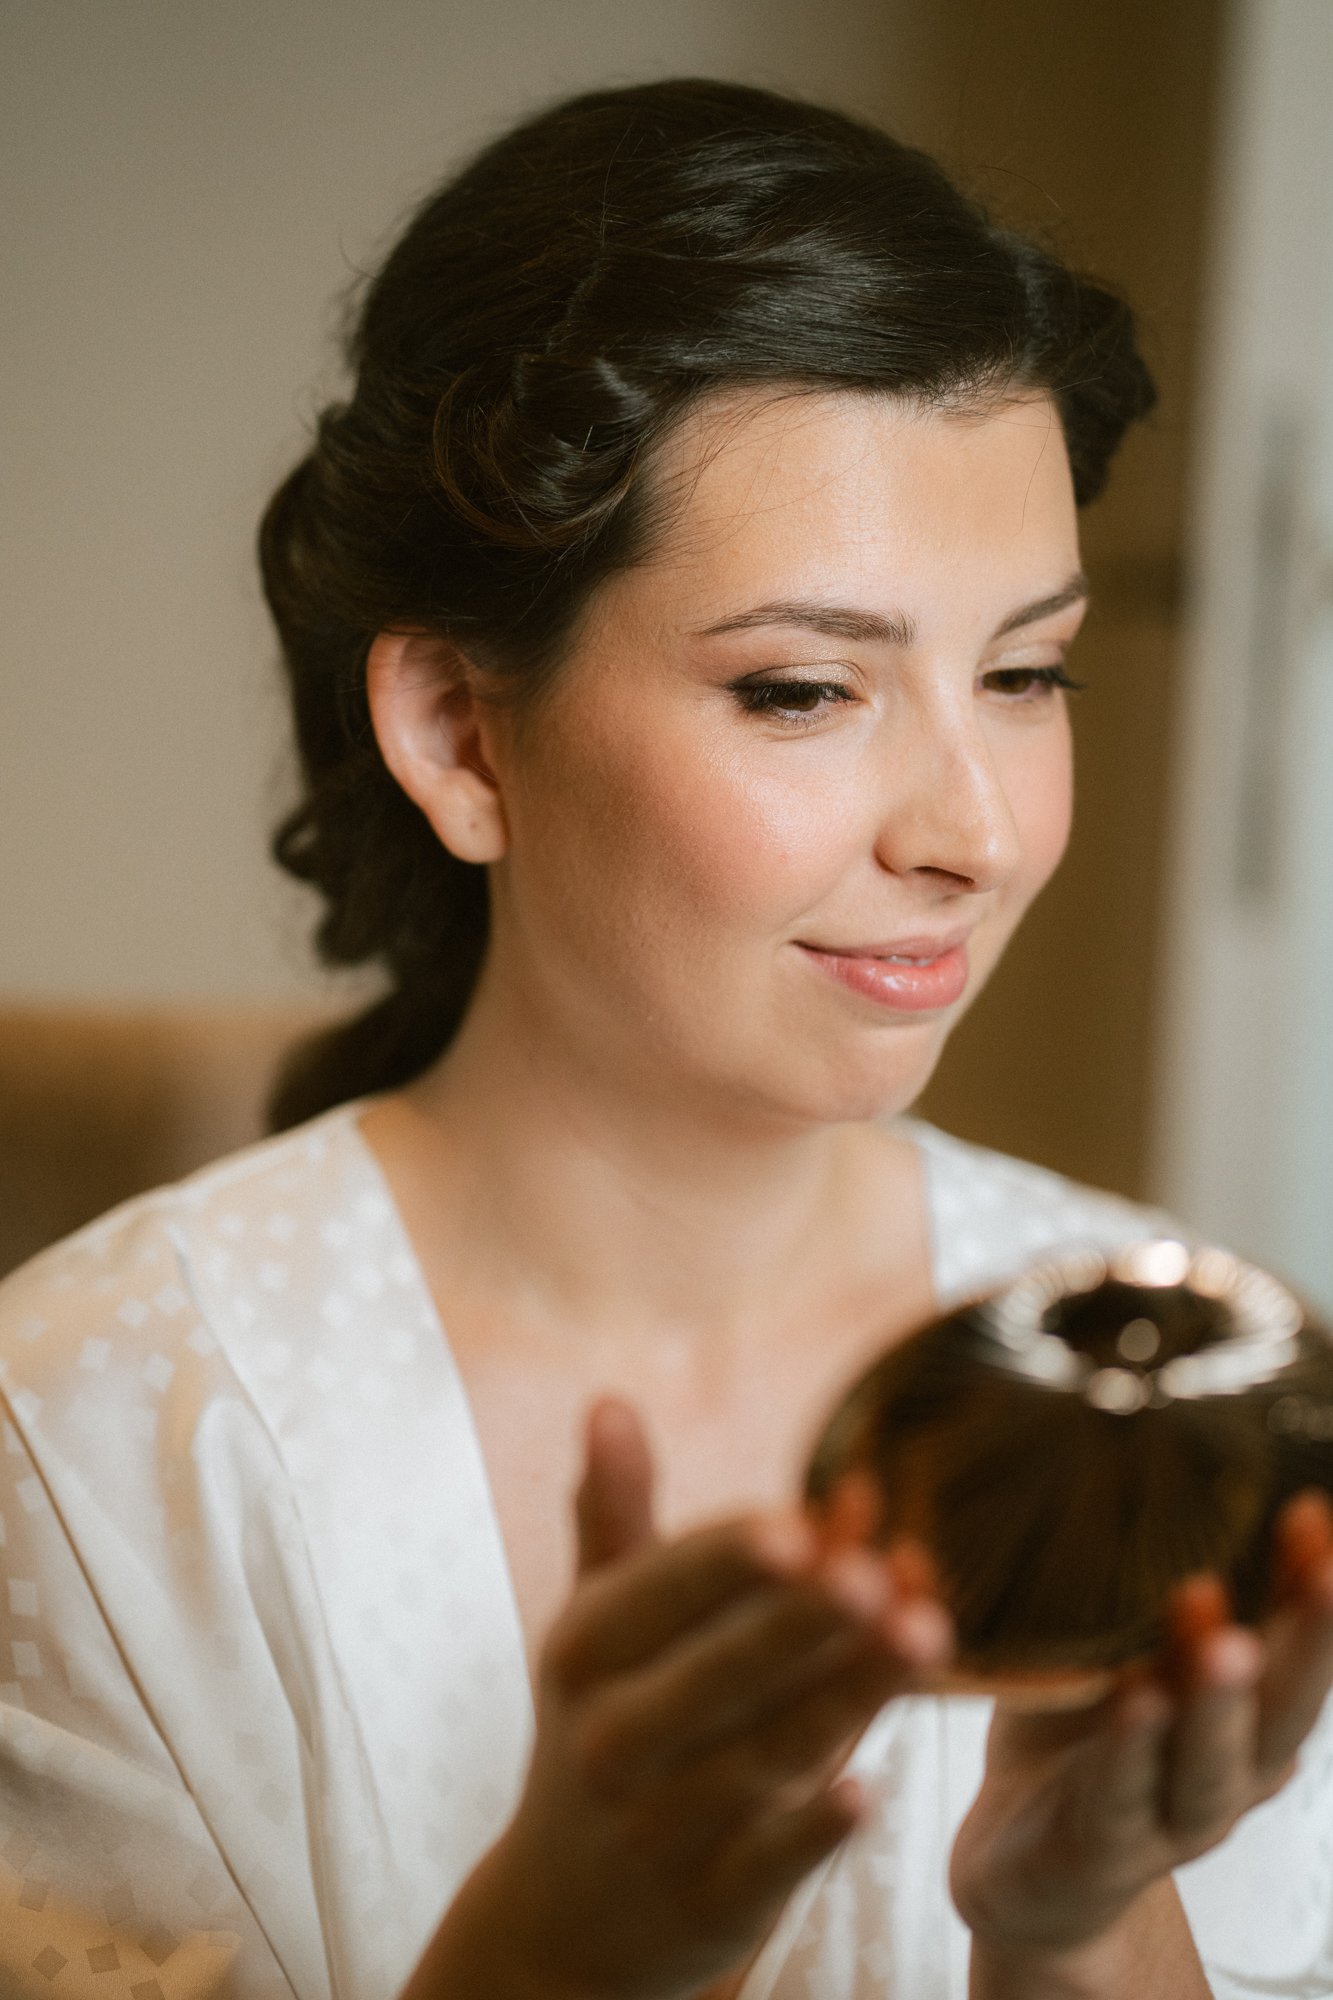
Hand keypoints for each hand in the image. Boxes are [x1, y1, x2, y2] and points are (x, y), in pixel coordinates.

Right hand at [415, 1397, 951, 1999]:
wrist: (563, 1923)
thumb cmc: (602, 1730)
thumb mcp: (594, 1627)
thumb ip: (617, 1515)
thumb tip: (610, 1400)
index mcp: (586, 1651)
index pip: (663, 1590)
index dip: (734, 1555)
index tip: (803, 1513)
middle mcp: (612, 1737)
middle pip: (717, 1670)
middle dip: (797, 1619)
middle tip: (871, 1567)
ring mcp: (659, 1825)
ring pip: (763, 1752)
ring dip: (843, 1694)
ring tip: (923, 1632)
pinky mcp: (711, 1902)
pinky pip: (768, 1864)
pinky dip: (812, 1831)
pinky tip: (869, 1788)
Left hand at [950, 1491, 1332, 1959]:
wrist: (1024, 1867)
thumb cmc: (1081, 1739)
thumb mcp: (1118, 1650)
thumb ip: (1136, 1588)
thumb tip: (1130, 1456)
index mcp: (1245, 1716)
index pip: (1293, 1645)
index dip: (1312, 1588)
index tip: (1314, 1511)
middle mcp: (1230, 1771)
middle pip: (1283, 1707)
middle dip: (1308, 1635)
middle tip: (1322, 1566)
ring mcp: (1173, 1820)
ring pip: (1211, 1763)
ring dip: (1219, 1700)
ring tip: (1226, 1638)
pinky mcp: (1104, 1850)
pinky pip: (1121, 1799)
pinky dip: (1131, 1750)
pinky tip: (1137, 1701)